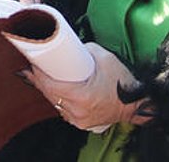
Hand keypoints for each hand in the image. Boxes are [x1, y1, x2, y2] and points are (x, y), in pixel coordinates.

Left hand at [19, 43, 149, 130]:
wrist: (136, 104)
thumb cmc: (123, 83)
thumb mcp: (105, 58)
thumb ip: (85, 50)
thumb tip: (69, 45)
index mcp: (81, 97)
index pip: (50, 86)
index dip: (38, 75)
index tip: (33, 64)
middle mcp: (77, 111)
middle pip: (49, 94)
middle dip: (39, 80)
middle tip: (32, 66)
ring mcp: (78, 119)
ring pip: (54, 103)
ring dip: (47, 90)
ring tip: (39, 76)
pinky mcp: (81, 122)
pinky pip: (62, 110)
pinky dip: (57, 99)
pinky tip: (52, 90)